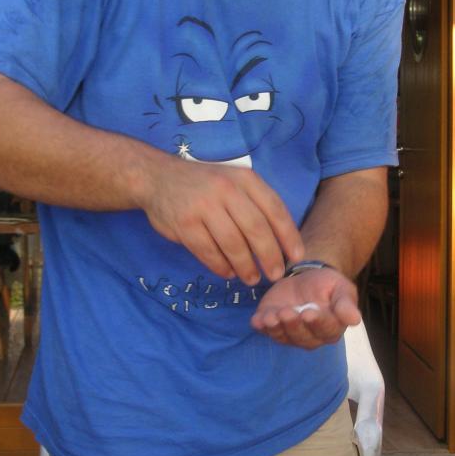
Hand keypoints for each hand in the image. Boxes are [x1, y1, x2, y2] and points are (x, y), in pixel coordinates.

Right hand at [142, 155, 303, 284]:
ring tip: (251, 279)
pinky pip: (209, 252)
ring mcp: (204, 206)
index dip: (288, 235)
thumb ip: (256, 203)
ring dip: (245, 266)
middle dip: (269, 256)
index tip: (296, 256)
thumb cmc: (205, 184)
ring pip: (233, 244)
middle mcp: (226, 190)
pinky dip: (221, 266)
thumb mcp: (234, 181)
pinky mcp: (184, 224)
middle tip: (275, 274)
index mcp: (244, 179)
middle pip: (256, 229)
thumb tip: (282, 240)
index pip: (274, 209)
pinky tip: (228, 273)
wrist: (158, 177)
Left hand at [250, 268, 360, 348]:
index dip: (317, 322)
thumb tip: (355, 319)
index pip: (325, 329)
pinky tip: (256, 320)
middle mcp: (311, 336)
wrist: (305, 277)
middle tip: (287, 312)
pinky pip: (266, 331)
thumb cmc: (326, 284)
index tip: (309, 313)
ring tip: (271, 316)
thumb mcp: (340, 288)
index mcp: (331, 328)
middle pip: (302, 336)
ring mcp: (290, 333)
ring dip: (276, 328)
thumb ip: (346, 303)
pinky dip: (261, 327)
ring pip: (283, 336)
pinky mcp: (272, 326)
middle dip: (293, 325)